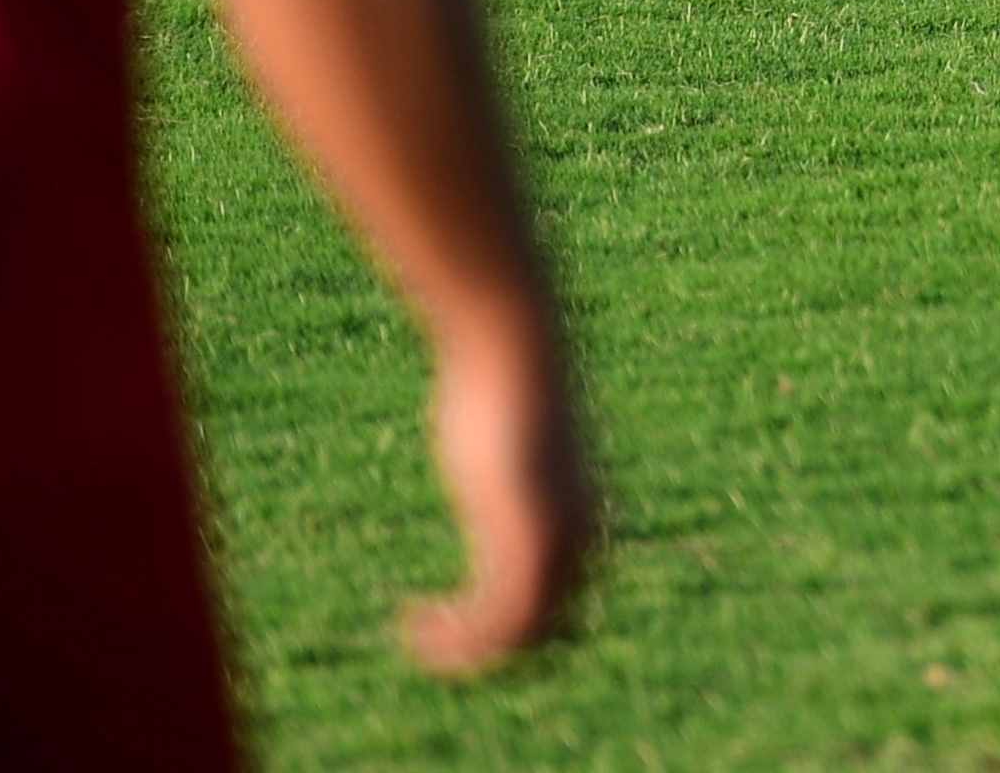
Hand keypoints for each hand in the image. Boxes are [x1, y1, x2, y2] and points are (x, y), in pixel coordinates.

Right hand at [401, 320, 594, 675]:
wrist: (512, 349)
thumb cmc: (501, 382)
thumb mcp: (506, 436)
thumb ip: (506, 463)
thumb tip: (493, 457)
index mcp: (583, 517)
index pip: (564, 602)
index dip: (514, 623)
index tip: (462, 617)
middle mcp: (581, 537)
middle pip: (547, 628)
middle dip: (490, 645)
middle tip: (437, 642)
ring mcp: (557, 541)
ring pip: (518, 634)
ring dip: (466, 650)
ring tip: (420, 636)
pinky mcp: (525, 542)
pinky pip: (496, 623)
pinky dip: (457, 641)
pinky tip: (416, 626)